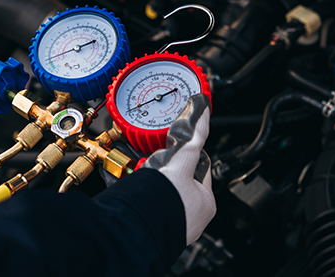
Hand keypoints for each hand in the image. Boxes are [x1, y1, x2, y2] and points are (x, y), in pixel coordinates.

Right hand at [141, 93, 215, 244]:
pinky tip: (129, 181)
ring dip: (149, 176)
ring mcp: (169, 222)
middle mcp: (190, 216)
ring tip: (139, 165)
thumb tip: (202, 108)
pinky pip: (144, 200)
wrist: (138, 225)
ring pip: (159, 190)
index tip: (177, 144)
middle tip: (154, 155)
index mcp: (206, 202)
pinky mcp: (148, 224)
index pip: (201, 167)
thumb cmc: (166, 199)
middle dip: (165, 165)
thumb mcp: (184, 157)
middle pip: (178, 179)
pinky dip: (137, 190)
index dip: (188, 152)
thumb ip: (194, 133)